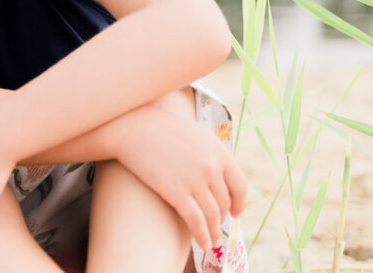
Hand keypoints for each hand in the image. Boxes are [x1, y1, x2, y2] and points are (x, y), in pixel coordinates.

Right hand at [116, 111, 246, 250]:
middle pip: (223, 202)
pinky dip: (202, 235)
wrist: (132, 127)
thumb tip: (219, 177)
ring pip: (212, 215)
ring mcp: (194, 180)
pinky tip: (203, 244)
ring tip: (211, 243)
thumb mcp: (195, 135)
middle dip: (220, 218)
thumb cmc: (160, 129)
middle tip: (216, 227)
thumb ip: (211, 155)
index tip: (235, 213)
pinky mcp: (176, 191)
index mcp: (219, 152)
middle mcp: (211, 167)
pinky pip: (195, 220)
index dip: (239, 204)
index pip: (240, 186)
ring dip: (213, 232)